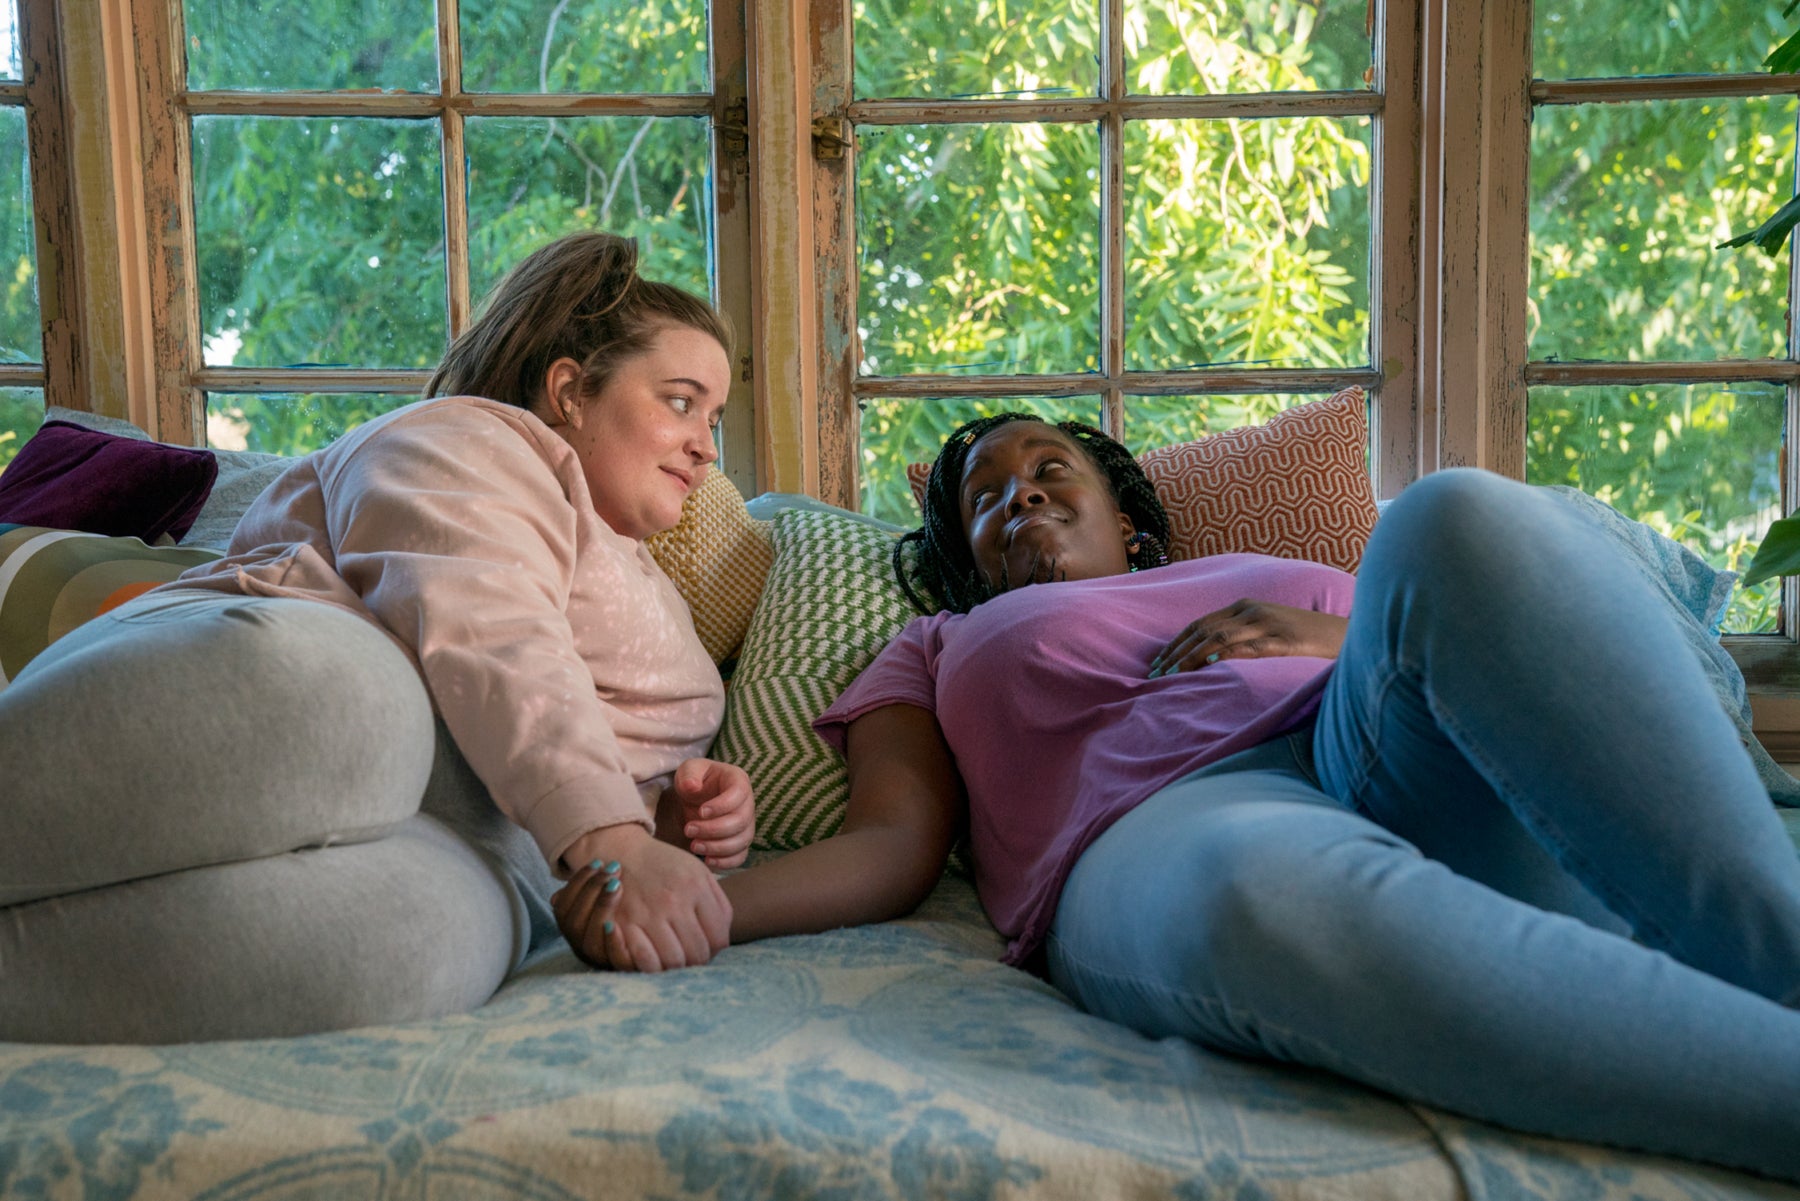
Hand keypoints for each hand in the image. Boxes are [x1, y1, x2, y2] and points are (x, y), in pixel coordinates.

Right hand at [552, 824, 731, 971]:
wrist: (621, 853)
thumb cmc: (663, 865)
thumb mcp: (697, 872)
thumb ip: (717, 901)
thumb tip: (724, 936)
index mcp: (696, 887)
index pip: (719, 937)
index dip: (716, 950)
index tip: (708, 949)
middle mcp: (674, 901)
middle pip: (698, 953)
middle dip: (698, 961)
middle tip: (691, 959)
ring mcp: (648, 914)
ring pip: (674, 961)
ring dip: (677, 968)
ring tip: (675, 961)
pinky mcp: (624, 924)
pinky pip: (646, 961)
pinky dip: (654, 968)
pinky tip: (655, 961)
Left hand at [656, 757, 754, 869]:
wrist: (694, 799)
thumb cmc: (694, 781)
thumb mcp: (689, 770)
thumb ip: (689, 774)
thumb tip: (692, 786)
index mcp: (738, 781)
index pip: (739, 794)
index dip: (721, 805)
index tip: (700, 811)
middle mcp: (747, 803)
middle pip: (740, 821)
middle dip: (713, 829)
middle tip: (689, 830)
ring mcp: (747, 825)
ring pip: (741, 841)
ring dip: (717, 847)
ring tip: (694, 845)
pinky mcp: (740, 842)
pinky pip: (740, 857)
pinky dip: (725, 862)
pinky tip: (706, 860)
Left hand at [1149, 599, 1347, 676]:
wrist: (1348, 633)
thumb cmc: (1306, 637)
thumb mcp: (1269, 630)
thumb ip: (1242, 636)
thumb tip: (1209, 657)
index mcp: (1246, 607)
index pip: (1201, 623)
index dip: (1176, 642)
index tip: (1158, 661)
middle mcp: (1253, 611)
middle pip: (1204, 630)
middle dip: (1177, 651)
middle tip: (1157, 672)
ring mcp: (1269, 624)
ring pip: (1220, 637)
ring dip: (1192, 656)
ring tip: (1174, 674)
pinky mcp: (1285, 641)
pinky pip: (1250, 647)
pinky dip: (1226, 654)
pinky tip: (1208, 664)